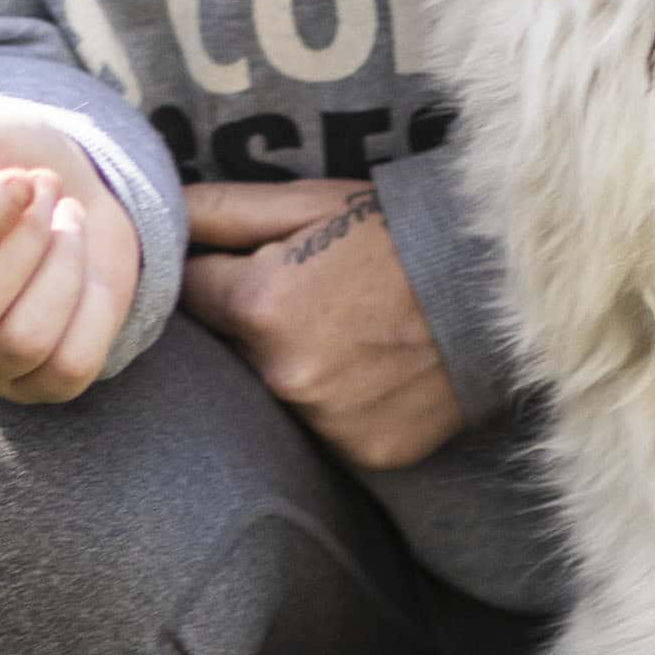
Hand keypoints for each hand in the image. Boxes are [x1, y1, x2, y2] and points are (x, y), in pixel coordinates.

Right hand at [0, 99, 139, 402]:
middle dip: (27, 237)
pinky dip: (92, 309)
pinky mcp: (32, 385)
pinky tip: (82, 275)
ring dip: (65, 266)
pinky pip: (68, 368)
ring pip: (21, 342)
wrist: (69, 189)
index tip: (19, 180)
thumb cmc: (1, 161)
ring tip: (67, 224)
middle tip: (46, 189)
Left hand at [181, 179, 460, 471]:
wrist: (499, 285)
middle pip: (233, 351)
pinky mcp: (367, 453)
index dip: (223, 276)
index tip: (262, 265)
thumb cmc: (398, 232)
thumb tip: (155, 210)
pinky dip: (344, 405)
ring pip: (281, 393)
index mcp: (259, 305)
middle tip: (317, 298)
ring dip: (300, 368)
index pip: (193, 294)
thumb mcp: (309, 201)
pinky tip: (377, 373)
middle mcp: (284, 374)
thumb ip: (221, 209)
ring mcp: (326, 421)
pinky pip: (330, 430)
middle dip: (257, 325)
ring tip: (352, 335)